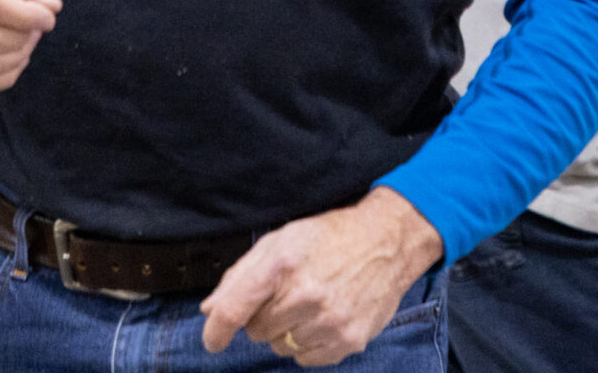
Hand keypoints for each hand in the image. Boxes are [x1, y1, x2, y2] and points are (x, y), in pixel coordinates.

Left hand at [200, 187, 442, 366]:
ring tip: (309, 304)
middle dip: (263, 317)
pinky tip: (323, 319)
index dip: (216, 330)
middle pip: (256, 331)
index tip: (213, 340)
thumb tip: (210, 309)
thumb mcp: (281, 240)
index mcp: (281, 264)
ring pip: (280, 348)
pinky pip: (306, 359)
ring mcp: (328, 320)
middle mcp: (304, 294)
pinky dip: (308, 344)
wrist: (387, 241)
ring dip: (287, 331)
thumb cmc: (329, 238)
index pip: (233, 309)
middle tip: (286, 295)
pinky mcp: (348, 339)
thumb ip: (240, 275)